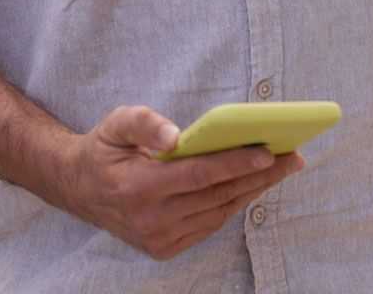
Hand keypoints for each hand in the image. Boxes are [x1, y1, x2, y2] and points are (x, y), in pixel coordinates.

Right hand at [57, 105, 304, 260]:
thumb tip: (176, 134)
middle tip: (293, 157)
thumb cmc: (105, 149)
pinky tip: (252, 185)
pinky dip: (233, 204)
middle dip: (260, 176)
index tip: (269, 151)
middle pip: (217, 196)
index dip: (236, 164)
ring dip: (253, 191)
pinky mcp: (164, 248)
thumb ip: (144, 122)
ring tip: (282, 168)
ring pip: (218, 213)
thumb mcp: (116, 123)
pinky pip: (209, 225)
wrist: (79, 189)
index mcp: (138, 188)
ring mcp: (158, 239)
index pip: (198, 176)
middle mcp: (150, 220)